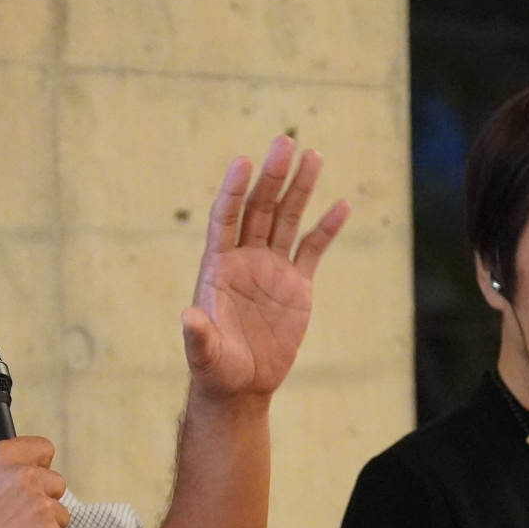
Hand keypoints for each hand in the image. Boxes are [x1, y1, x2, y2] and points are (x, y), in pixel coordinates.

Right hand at [0, 435, 68, 527]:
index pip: (41, 448)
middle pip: (56, 483)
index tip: (36, 478)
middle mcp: (23, 478)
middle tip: (20, 520)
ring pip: (60, 516)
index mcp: (1, 459)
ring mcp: (40, 506)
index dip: (40, 467)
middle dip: (44, 501)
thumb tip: (16, 475)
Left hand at [182, 136, 349, 401]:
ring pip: (286, 219)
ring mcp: (272, 268)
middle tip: (284, 142)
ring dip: (299, 188)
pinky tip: (341, 205)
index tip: (243, 162)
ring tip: (312, 155)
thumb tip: (187, 318)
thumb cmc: (216, 369)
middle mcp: (245, 258)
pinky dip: (327, 228)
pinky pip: (313, 249)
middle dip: (271, 177)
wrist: (242, 385)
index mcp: (218, 266)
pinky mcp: (296, 285)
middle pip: (259, 208)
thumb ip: (198, 336)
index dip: (233, 191)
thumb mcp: (204, 355)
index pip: (225, 218)